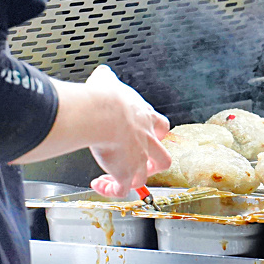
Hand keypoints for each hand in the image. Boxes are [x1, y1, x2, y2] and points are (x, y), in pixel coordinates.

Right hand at [84, 66, 170, 196]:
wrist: (103, 114)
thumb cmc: (106, 98)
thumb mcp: (108, 81)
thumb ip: (107, 78)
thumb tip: (102, 73)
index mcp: (146, 118)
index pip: (162, 127)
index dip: (156, 133)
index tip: (145, 134)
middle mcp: (147, 140)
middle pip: (163, 158)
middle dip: (153, 164)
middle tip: (140, 164)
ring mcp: (138, 159)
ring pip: (145, 176)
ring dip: (133, 179)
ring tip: (118, 179)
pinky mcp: (125, 173)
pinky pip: (122, 189)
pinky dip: (111, 190)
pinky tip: (99, 185)